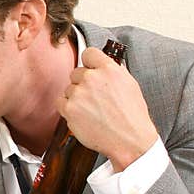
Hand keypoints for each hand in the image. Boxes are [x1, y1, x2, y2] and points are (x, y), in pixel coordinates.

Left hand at [58, 46, 158, 170]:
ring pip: (69, 89)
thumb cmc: (132, 116)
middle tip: (94, 98)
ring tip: (92, 110)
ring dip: (76, 98)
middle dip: (83, 84)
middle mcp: (92, 78)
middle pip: (76, 73)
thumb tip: (101, 66)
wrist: (129, 140)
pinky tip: (83, 116)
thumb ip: (112, 72)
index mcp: (109, 69)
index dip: (89, 63)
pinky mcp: (69, 109)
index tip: (90, 69)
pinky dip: (68, 109)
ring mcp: (78, 93)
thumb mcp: (129, 85)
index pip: (89, 53)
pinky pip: (61, 103)